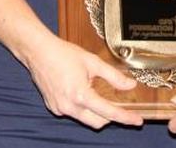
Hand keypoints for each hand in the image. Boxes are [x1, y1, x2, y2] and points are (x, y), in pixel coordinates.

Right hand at [22, 35, 143, 128]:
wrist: (38, 52)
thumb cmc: (62, 54)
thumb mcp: (93, 62)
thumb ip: (114, 76)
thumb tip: (130, 85)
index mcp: (80, 95)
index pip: (109, 112)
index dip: (125, 117)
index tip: (138, 120)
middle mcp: (69, 106)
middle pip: (98, 122)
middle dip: (110, 116)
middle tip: (119, 105)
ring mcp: (59, 109)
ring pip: (85, 119)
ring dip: (95, 111)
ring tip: (96, 92)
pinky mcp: (53, 107)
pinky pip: (73, 113)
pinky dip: (81, 107)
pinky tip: (80, 92)